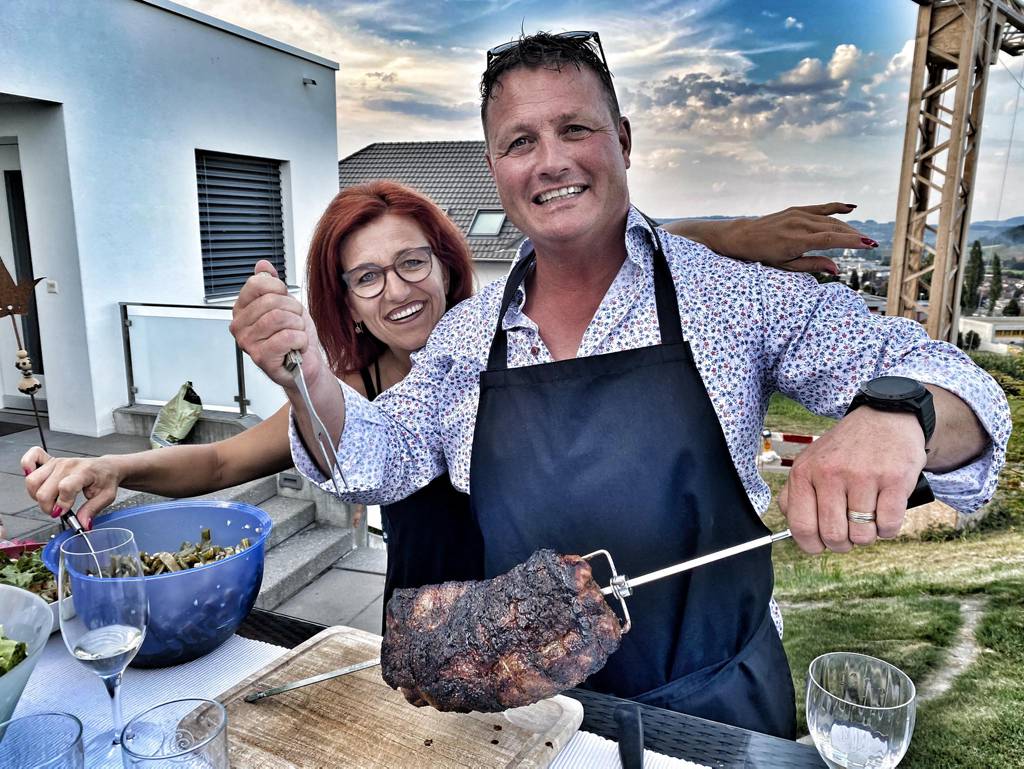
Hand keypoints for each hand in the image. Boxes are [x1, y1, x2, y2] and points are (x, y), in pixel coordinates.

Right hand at [21, 447, 121, 528]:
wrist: (107, 467)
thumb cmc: (106, 480)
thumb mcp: (106, 497)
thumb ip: (92, 510)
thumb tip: (83, 524)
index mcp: (83, 472)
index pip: (65, 487)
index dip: (62, 503)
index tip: (64, 512)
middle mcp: (67, 466)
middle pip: (44, 490)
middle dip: (48, 507)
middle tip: (58, 510)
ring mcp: (56, 462)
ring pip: (32, 481)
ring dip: (37, 495)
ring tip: (51, 498)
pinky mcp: (49, 461)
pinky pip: (29, 459)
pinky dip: (27, 467)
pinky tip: (36, 480)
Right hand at [229, 260, 324, 389]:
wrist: (306, 364)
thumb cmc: (293, 337)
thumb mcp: (285, 304)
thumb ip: (271, 284)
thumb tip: (262, 265)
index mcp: (242, 309)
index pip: (257, 284)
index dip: (279, 289)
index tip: (285, 300)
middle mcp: (240, 326)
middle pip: (271, 301)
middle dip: (293, 310)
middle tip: (294, 322)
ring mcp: (247, 342)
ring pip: (279, 318)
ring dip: (297, 325)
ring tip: (296, 333)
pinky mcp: (260, 358)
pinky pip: (286, 337)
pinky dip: (300, 340)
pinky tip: (296, 346)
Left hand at [717, 203, 875, 273]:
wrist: (743, 236)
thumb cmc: (763, 255)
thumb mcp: (786, 266)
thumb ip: (812, 265)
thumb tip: (836, 270)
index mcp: (797, 241)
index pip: (831, 239)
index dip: (852, 242)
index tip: (870, 245)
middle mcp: (800, 224)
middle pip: (835, 229)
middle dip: (855, 236)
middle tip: (872, 244)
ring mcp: (799, 214)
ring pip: (830, 220)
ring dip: (848, 227)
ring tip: (862, 237)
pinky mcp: (797, 209)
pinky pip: (822, 207)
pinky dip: (837, 207)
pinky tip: (852, 208)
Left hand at [777, 407, 925, 553]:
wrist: (885, 419)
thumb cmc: (845, 449)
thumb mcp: (810, 462)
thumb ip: (795, 494)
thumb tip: (795, 532)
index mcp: (804, 472)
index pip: (800, 526)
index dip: (812, 545)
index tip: (821, 544)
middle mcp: (830, 473)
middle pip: (833, 536)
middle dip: (843, 543)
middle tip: (849, 532)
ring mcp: (863, 476)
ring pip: (862, 535)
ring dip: (867, 535)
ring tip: (868, 516)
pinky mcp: (894, 480)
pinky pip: (889, 526)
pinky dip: (888, 528)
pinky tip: (885, 511)